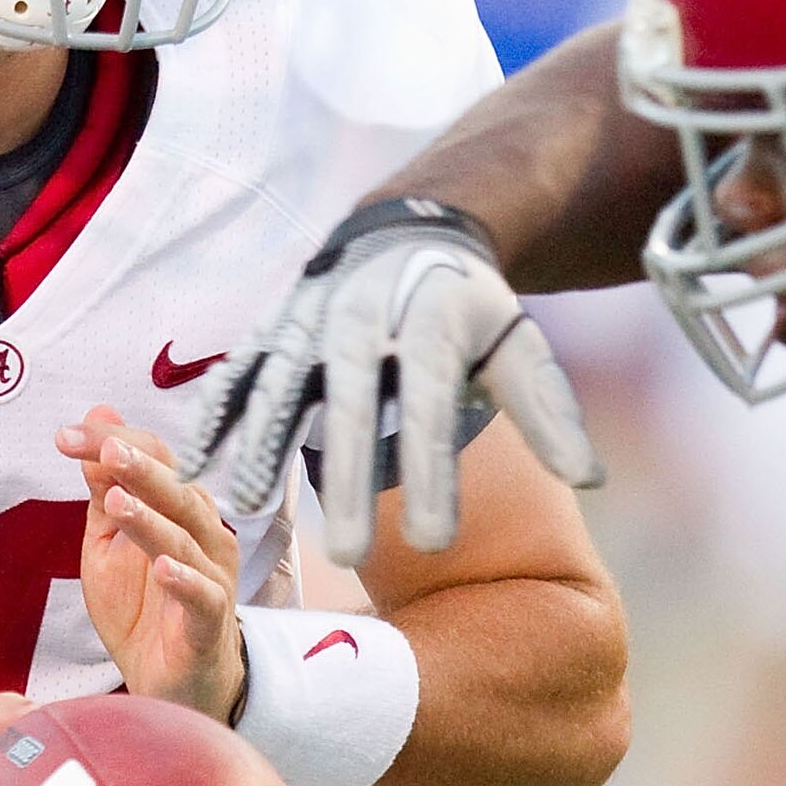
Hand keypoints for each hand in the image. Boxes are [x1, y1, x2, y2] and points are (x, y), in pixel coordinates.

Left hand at [56, 406, 244, 720]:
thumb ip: (104, 487)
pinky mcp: (209, 622)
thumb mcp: (108, 543)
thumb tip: (97, 418)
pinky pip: (203, 596)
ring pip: (185, 539)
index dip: (113, 444)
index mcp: (176, 510)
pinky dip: (185, 580)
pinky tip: (164, 567)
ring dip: (151, 519)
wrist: (175, 682)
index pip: (154, 461)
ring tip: (117, 502)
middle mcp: (201, 535)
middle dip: (139, 468)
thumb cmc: (144, 610)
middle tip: (103, 451)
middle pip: (175, 491)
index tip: (66, 436)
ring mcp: (210, 577)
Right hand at [193, 198, 601, 565]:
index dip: (432, 474)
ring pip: (282, 384)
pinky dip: (216, 411)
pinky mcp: (274, 323)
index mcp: (433, 329)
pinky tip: (194, 462)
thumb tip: (590, 478)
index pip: (433, 410)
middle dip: (346, 479)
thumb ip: (549, 412)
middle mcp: (367, 321)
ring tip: (251, 506)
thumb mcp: (518, 345)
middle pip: (353, 407)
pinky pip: (239, 368)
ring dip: (262, 443)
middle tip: (348, 553)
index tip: (434, 541)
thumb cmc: (468, 310)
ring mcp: (312, 319)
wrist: (408, 232)